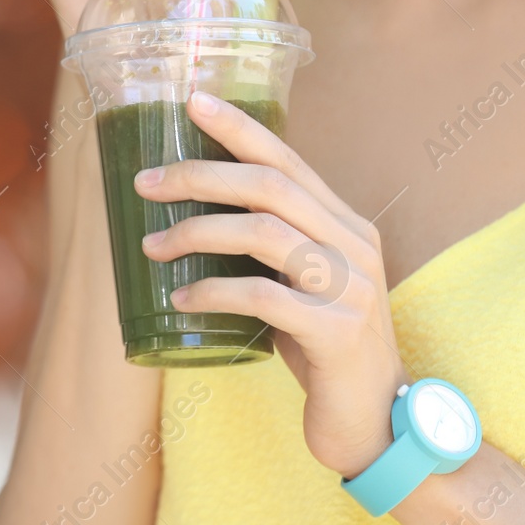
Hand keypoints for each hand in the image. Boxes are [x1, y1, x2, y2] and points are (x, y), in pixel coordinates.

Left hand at [135, 91, 410, 479]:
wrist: (378, 423)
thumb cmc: (325, 351)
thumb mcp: (303, 287)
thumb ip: (271, 251)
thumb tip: (195, 218)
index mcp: (346, 225)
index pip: (289, 160)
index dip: (240, 127)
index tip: (192, 101)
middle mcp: (355, 245)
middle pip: (272, 187)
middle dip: (202, 175)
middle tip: (147, 182)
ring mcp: (352, 287)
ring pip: (265, 233)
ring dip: (197, 233)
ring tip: (152, 246)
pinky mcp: (338, 332)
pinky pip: (263, 296)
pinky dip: (214, 292)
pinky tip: (181, 301)